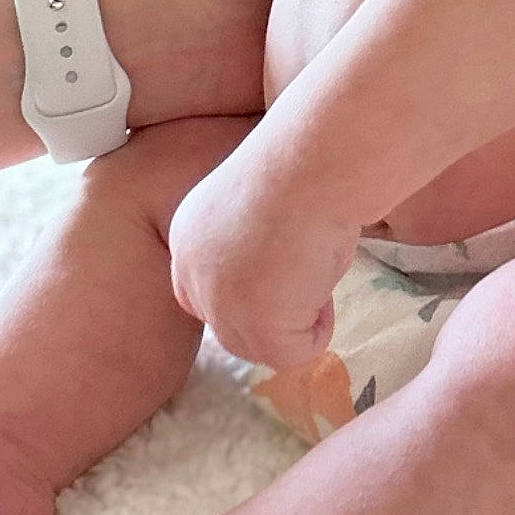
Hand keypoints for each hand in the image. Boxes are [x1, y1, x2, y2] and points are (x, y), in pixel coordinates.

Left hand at [166, 149, 359, 372]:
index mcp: (189, 237)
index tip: (288, 266)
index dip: (250, 294)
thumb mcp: (262, 211)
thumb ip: (254, 250)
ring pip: (259, 346)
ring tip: (319, 265)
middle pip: (230, 329)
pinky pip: (293, 354)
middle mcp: (193, 273)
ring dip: (297, 317)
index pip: (205, 295)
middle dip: (274, 313)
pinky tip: (325, 279)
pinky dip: (319, 328)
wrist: (316, 160)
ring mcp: (219, 303)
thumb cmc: (304, 165)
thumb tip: (285, 281)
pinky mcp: (256, 324)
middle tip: (310, 267)